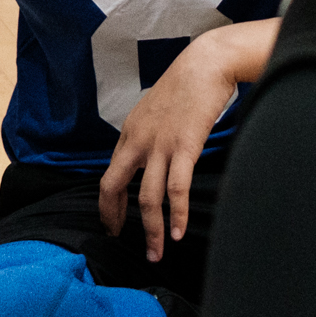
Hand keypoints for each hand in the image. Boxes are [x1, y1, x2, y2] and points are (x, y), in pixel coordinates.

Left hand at [98, 19, 275, 260]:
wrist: (207, 63)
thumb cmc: (187, 85)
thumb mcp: (155, 111)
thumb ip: (148, 136)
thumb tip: (149, 159)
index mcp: (130, 133)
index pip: (110, 175)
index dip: (109, 203)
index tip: (113, 223)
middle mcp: (138, 140)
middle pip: (114, 187)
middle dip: (115, 219)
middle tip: (121, 242)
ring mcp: (160, 144)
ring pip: (147, 197)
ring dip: (151, 230)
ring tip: (156, 253)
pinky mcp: (185, 146)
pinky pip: (176, 189)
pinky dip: (178, 214)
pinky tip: (179, 233)